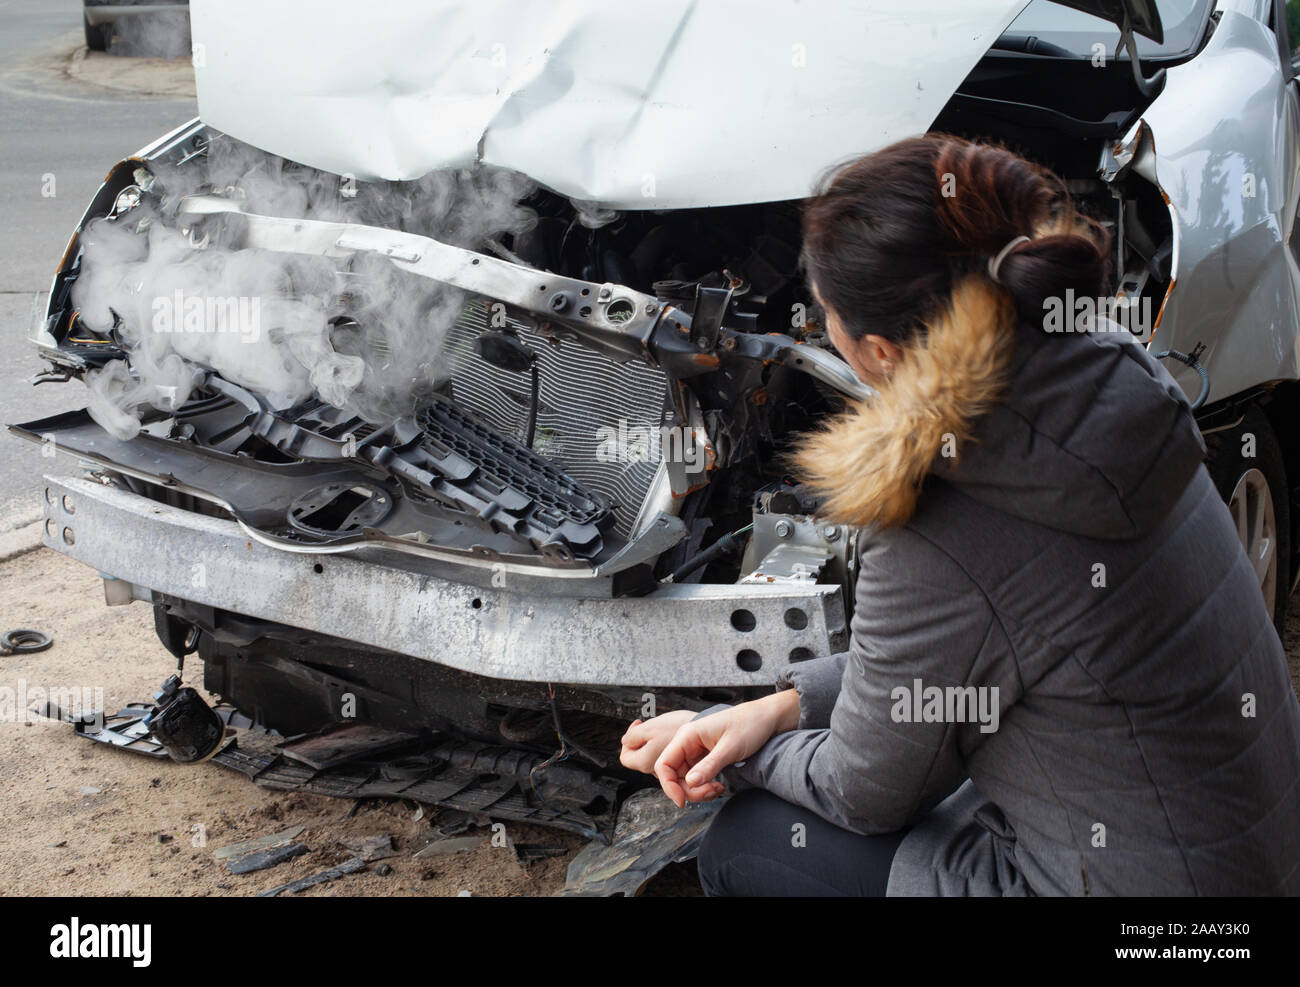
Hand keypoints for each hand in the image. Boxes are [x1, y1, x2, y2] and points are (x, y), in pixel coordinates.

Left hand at [619, 709, 695, 773]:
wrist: (710, 728)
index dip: (627, 742)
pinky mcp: (683, 767)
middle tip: (653, 727)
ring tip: (666, 730)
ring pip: (656, 759)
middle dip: (644, 742)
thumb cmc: (679, 726)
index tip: (638, 726)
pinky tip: (676, 738)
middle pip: (641, 758)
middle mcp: (656, 771)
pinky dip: (670, 750)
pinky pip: (670, 760)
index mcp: (645, 762)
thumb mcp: (650, 727)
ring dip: (657, 746)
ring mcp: (670, 770)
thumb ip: (633, 736)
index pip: (625, 758)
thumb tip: (624, 741)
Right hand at [654, 690, 800, 806]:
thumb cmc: (749, 725)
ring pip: (685, 779)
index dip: (669, 786)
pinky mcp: (704, 756)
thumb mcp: (730, 748)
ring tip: (719, 788)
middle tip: (712, 792)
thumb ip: (709, 766)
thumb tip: (689, 783)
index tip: (682, 802)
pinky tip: (719, 786)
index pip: (664, 764)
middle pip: (674, 775)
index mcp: (687, 735)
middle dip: (689, 790)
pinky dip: (705, 786)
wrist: (765, 718)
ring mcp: (695, 750)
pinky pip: (696, 777)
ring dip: (698, 790)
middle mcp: (687, 742)